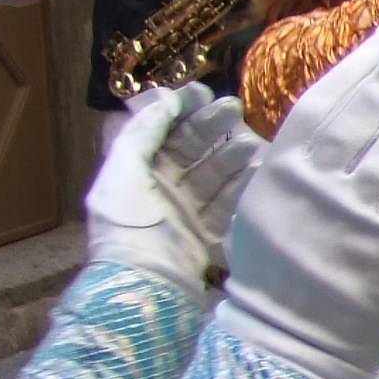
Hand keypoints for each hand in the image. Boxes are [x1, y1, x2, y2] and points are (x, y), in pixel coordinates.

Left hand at [85, 87, 261, 290]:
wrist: (145, 286)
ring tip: (250, 142)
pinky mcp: (207, 232)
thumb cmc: (128, 226)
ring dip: (231, 154)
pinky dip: (242, 185)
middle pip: (191, 149)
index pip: (161, 132)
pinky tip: (257, 169)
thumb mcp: (121, 172)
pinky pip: (228, 202)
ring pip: (214, 173)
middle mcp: (160, 188)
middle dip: (211, 127)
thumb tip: (166, 98)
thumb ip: (142, 132)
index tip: (203, 92)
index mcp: (135, 171)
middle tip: (234, 110)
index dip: (180, 111)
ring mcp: (186, 211)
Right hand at [218, 22, 378, 378]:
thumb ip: (295, 153)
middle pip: (368, 112)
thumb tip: (344, 94)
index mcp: (278, 170)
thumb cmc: (276, 267)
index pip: (325, 101)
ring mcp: (355, 216)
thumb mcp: (263, 200)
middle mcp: (316, 187)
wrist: (289, 340)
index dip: (361, 63)